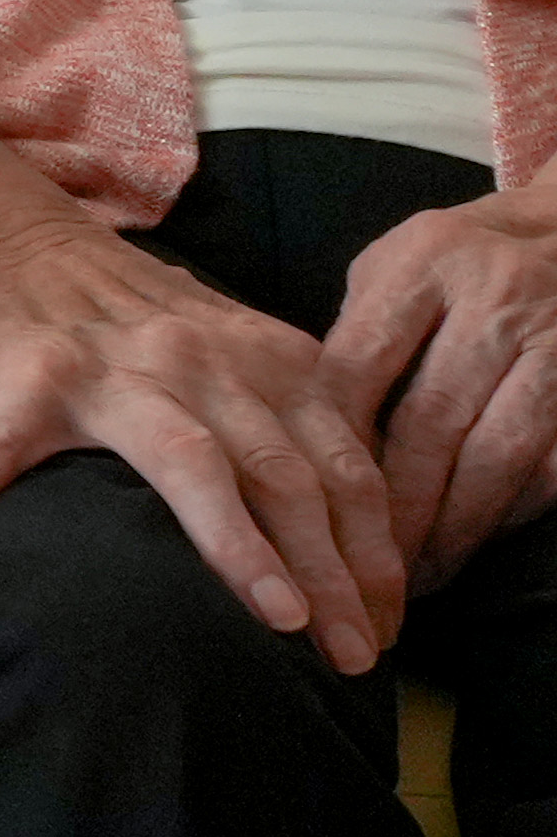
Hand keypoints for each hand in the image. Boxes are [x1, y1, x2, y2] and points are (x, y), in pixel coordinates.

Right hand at [0, 223, 406, 669]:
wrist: (10, 242)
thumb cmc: (128, 320)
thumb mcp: (236, 353)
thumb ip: (294, 420)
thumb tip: (364, 534)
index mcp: (267, 361)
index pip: (345, 468)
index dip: (376, 553)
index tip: (390, 626)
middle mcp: (204, 361)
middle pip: (289, 477)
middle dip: (334, 575)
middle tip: (356, 657)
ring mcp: (112, 370)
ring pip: (192, 465)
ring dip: (241, 548)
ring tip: (275, 621)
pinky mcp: (23, 376)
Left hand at [327, 189, 556, 584]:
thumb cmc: (454, 262)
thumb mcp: (392, 269)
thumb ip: (354, 336)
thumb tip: (309, 434)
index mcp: (426, 263)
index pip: (360, 365)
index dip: (332, 444)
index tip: (304, 504)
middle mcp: (497, 302)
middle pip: (433, 421)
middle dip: (395, 505)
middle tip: (360, 565)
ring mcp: (555, 346)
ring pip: (500, 455)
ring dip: (455, 527)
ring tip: (416, 574)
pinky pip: (550, 467)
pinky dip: (511, 512)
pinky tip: (475, 542)